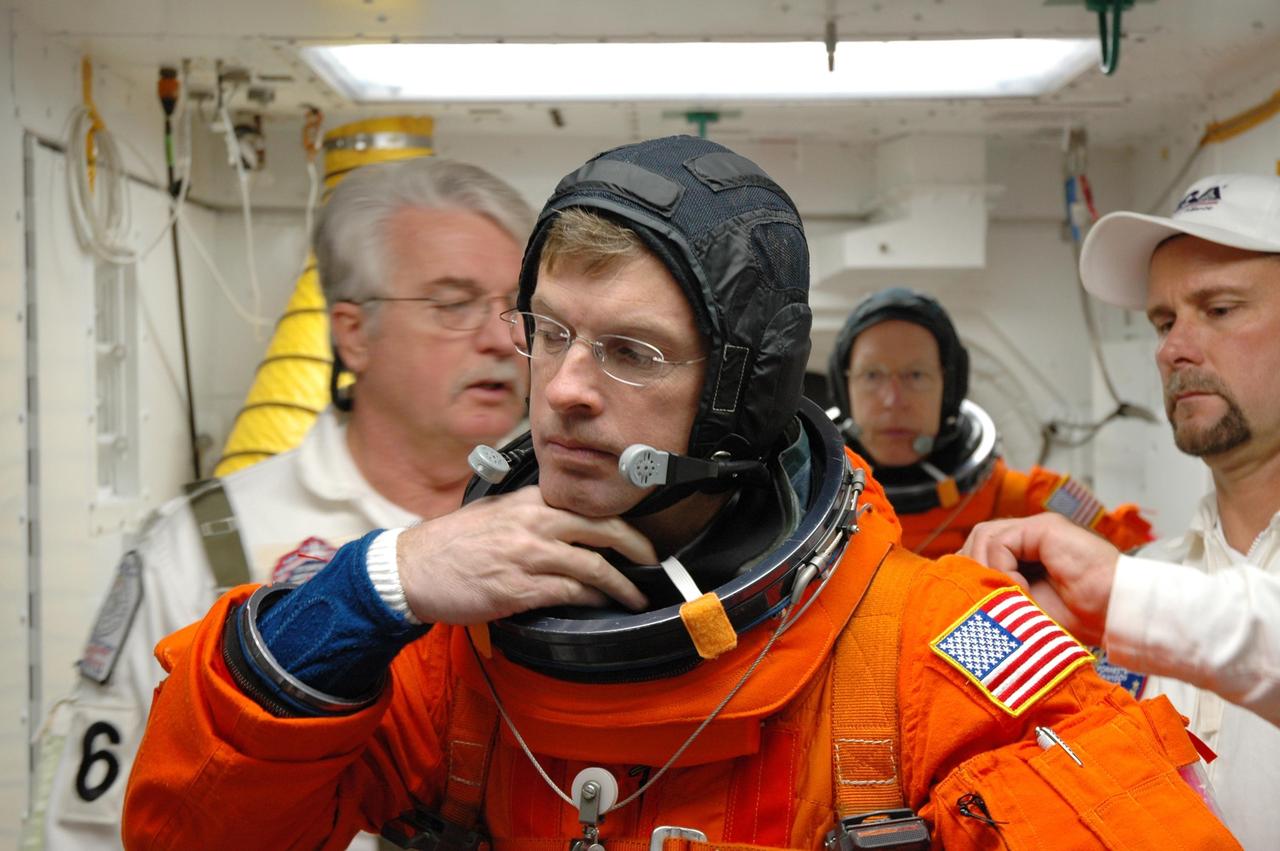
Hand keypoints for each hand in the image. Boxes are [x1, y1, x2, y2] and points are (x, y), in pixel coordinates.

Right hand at [396, 486, 654, 624]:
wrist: (410, 568)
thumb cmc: (451, 544)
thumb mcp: (495, 512)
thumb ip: (531, 514)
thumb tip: (567, 526)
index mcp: (530, 501)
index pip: (590, 505)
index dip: (624, 522)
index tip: (642, 536)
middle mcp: (534, 523)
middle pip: (604, 531)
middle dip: (638, 550)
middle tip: (654, 564)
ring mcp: (527, 555)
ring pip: (593, 567)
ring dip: (622, 586)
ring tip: (636, 597)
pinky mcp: (519, 588)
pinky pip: (569, 593)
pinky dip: (592, 601)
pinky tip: (601, 607)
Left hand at [959, 513, 1119, 645]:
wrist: (1117, 614)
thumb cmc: (1079, 618)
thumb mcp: (1024, 607)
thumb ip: (997, 591)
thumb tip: (960, 589)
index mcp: (1025, 555)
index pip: (978, 551)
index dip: (968, 574)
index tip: (970, 601)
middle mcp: (1029, 537)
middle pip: (976, 540)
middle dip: (971, 569)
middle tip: (984, 599)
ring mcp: (1038, 529)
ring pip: (984, 537)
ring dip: (987, 570)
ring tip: (1008, 596)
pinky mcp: (1045, 527)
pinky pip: (1000, 541)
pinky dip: (1002, 568)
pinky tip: (1021, 590)